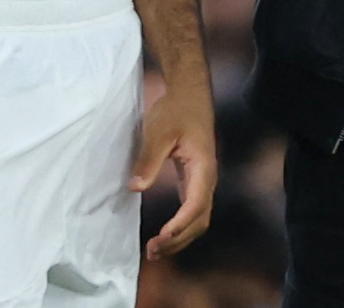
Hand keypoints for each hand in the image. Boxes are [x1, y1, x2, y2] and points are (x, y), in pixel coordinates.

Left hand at [130, 84, 216, 258]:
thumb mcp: (159, 131)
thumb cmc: (176, 109)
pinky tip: (166, 233)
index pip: (195, 206)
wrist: (190, 93)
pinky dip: (181, 226)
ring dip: (180, 237)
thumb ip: (149, 160)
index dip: (179, 226)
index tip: (159, 238)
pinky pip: (193, 210)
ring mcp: (203, 180)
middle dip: (178, 239)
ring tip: (157, 249)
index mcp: (203, 168)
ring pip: (198, 218)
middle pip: (200, 220)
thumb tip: (136, 187)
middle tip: (153, 251)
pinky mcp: (195, 179)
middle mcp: (207, 178)